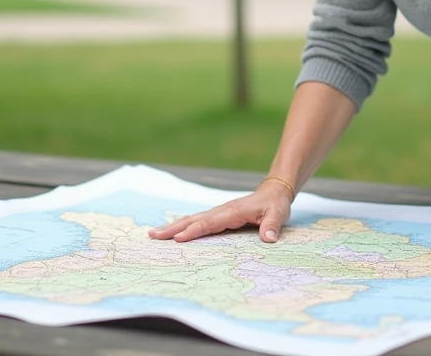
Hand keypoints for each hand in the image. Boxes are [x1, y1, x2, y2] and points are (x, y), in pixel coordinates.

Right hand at [148, 182, 292, 243]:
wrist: (274, 191)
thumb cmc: (275, 204)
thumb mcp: (278, 214)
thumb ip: (272, 225)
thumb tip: (268, 238)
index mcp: (233, 212)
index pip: (210, 223)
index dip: (194, 231)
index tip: (178, 239)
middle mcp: (222, 211)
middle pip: (193, 219)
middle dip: (173, 228)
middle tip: (153, 236)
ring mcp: (218, 212)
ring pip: (192, 219)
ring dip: (173, 226)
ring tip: (154, 234)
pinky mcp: (219, 216)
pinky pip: (197, 221)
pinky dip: (183, 226)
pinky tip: (172, 231)